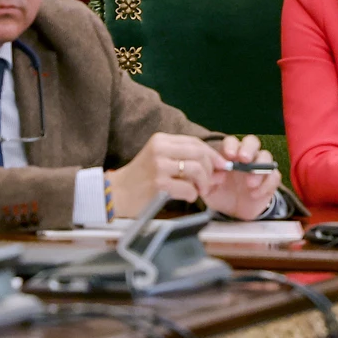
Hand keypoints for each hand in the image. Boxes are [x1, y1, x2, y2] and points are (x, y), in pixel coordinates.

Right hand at [109, 132, 229, 213]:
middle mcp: (160, 149)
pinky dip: (193, 195)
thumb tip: (217, 167)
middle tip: (211, 182)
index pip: (195, 142)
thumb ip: (184, 159)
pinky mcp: (159, 184)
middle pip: (199, 153)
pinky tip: (188, 197)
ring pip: (197, 169)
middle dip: (211, 169)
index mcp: (161, 140)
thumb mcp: (159, 159)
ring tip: (200, 191)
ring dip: (204, 183)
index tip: (222, 165)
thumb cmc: (140, 179)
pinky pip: (188, 188)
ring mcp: (159, 166)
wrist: (115, 195)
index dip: (213, 154)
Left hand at [199, 135, 281, 219]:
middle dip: (249, 149)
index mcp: (230, 154)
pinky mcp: (270, 180)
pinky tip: (254, 195)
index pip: (232, 142)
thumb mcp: (210, 189)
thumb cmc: (222, 194)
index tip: (230, 155)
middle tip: (244, 159)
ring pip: (266, 156)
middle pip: (252, 142)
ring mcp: (260, 167)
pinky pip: (274, 176)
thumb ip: (209, 180)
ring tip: (250, 183)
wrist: (235, 212)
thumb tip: (212, 174)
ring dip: (259, 168)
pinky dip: (266, 185)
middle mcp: (247, 157)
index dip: (232, 146)